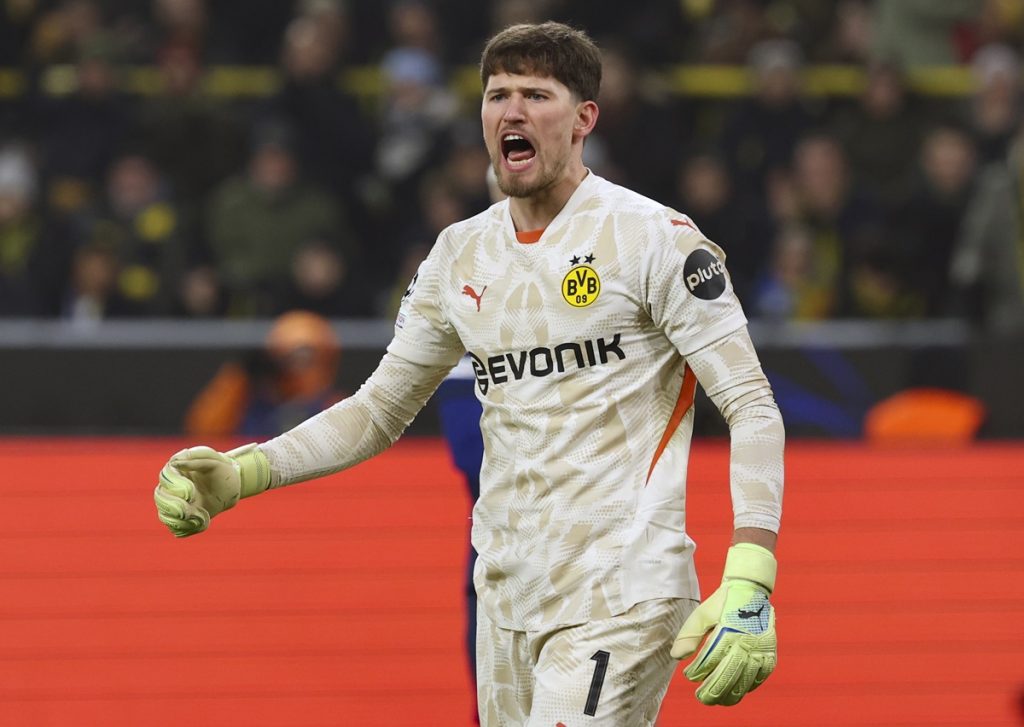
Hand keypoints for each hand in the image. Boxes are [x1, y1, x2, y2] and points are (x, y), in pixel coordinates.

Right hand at [153, 443, 268, 536]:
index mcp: (175, 470)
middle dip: (175, 506)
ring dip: (182, 519)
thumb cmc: (220, 470)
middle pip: (160, 498)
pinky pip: (175, 528)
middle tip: (193, 508)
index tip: (191, 492)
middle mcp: (169, 488)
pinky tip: (202, 521)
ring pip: (164, 515)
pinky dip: (188, 528)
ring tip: (200, 516)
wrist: (230, 487)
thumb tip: (174, 462)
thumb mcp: (213, 460)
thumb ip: (195, 458)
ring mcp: (172, 505)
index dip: (175, 486)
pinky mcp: (180, 519)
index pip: (164, 477)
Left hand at [671, 543, 777, 705]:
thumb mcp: (701, 615)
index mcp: (728, 631)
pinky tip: (737, 692)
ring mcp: (761, 648)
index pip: (711, 660)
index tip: (687, 675)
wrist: (750, 589)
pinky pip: (761, 675)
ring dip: (731, 694)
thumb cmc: (721, 603)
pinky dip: (749, 686)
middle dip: (713, 690)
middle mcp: (747, 641)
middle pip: (729, 675)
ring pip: (746, 680)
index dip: (698, 672)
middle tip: (701, 697)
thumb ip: (689, 636)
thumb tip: (676, 657)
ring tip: (717, 701)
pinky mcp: (770, 651)